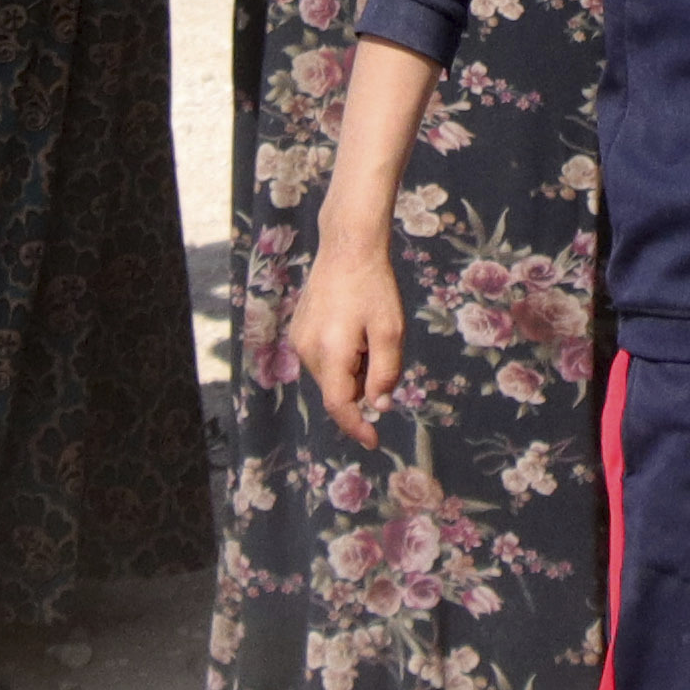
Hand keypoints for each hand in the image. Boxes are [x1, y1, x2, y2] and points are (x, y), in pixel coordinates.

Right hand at [290, 219, 406, 441]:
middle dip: (362, 388)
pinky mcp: (299, 331)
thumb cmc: (374, 287)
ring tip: (368, 335)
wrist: (347, 247)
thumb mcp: (390, 331)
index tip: (374, 442)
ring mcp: (299, 340)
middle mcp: (307, 350)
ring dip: (352, 371)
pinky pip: (322, 359)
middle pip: (337, 391)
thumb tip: (379, 406)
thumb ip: (385, 372)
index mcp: (331, 352)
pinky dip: (342, 358)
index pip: (340, 405)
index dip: (356, 427)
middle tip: (381, 352)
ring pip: (330, 376)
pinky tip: (354, 329)